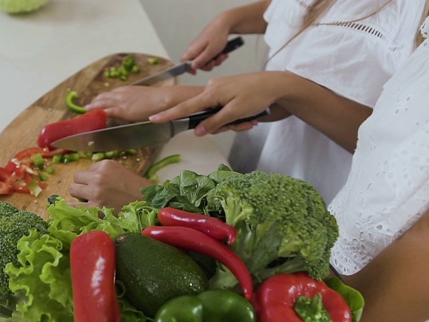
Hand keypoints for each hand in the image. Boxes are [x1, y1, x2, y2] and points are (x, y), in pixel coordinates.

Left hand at [68, 160, 153, 212]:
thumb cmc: (138, 190)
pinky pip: (73, 207)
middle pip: (76, 178)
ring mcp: (95, 193)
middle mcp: (99, 177)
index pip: (87, 170)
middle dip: (82, 186)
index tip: (99, 186)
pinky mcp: (94, 208)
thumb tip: (87, 177)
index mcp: (106, 165)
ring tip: (90, 201)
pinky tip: (78, 209)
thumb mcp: (121, 171)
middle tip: (92, 194)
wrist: (149, 205)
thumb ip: (104, 171)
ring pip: (73, 190)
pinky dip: (73, 208)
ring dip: (79, 196)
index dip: (91, 179)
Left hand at [85, 85, 202, 121]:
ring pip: (102, 102)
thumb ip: (134, 100)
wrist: (162, 99)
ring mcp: (120, 101)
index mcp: (126, 90)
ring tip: (86, 111)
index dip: (101, 98)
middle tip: (87, 107)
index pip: (110, 94)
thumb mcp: (142, 97)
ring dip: (93, 106)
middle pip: (103, 97)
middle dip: (94, 102)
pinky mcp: (122, 109)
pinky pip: (106, 110)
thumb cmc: (157, 100)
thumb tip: (133, 105)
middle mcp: (121, 93)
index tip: (96, 101)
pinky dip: (98, 112)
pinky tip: (93, 115)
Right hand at [149, 72, 284, 134]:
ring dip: (230, 122)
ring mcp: (219, 90)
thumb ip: (214, 122)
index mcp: (211, 92)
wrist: (276, 84)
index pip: (185, 107)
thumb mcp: (235, 112)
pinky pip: (222, 110)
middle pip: (203, 115)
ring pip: (215, 115)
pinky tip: (248, 117)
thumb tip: (197, 131)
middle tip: (240, 124)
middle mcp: (212, 89)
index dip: (169, 115)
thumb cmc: (256, 95)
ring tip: (248, 120)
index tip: (153, 118)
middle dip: (219, 125)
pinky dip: (233, 117)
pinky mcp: (226, 92)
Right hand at [181, 11, 233, 71]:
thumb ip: (201, 61)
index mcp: (192, 50)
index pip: (183, 62)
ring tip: (222, 55)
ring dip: (214, 61)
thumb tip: (192, 67)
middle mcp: (194, 49)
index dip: (188, 69)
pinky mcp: (206, 47)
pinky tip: (222, 53)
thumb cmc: (217, 35)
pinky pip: (209, 56)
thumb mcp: (210, 52)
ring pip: (205, 61)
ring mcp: (200, 48)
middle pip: (196, 64)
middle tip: (215, 61)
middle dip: (207, 65)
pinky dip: (216, 57)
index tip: (195, 72)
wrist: (224, 24)